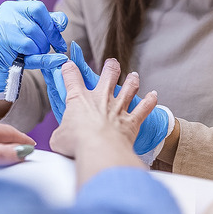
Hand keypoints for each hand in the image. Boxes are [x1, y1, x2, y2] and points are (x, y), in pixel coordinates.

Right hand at [0, 1, 68, 93]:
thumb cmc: (19, 48)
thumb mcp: (36, 34)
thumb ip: (50, 25)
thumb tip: (61, 25)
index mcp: (14, 7)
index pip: (39, 8)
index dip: (51, 25)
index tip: (58, 39)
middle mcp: (4, 13)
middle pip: (36, 26)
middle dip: (47, 41)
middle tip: (46, 49)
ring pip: (32, 37)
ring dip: (39, 49)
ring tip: (34, 53)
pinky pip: (26, 47)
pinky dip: (32, 55)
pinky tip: (25, 57)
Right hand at [49, 59, 157, 185]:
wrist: (101, 150)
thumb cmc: (76, 145)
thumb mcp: (58, 138)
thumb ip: (62, 132)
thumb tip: (62, 137)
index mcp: (79, 99)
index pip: (72, 78)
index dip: (69, 70)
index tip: (69, 66)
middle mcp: (101, 98)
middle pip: (109, 75)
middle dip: (111, 67)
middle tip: (112, 63)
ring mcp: (119, 108)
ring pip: (129, 88)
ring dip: (132, 80)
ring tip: (134, 75)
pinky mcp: (132, 120)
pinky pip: (145, 107)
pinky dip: (150, 101)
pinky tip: (154, 95)